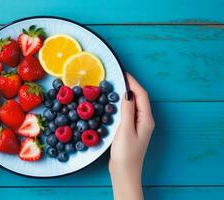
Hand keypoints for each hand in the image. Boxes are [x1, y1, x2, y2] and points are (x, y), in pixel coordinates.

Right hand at [109, 73, 154, 199]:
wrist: (125, 172)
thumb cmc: (126, 154)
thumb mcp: (125, 131)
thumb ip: (127, 111)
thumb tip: (127, 93)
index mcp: (146, 119)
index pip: (142, 95)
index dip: (134, 82)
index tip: (123, 73)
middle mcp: (145, 120)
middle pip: (140, 98)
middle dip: (131, 86)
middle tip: (118, 77)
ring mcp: (138, 125)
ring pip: (134, 104)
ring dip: (127, 94)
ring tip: (116, 86)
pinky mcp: (131, 129)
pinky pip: (129, 111)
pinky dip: (123, 104)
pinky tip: (115, 104)